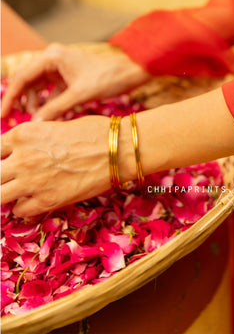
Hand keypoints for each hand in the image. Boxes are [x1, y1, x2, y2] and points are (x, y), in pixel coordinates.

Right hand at [1, 43, 149, 120]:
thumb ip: (55, 109)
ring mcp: (59, 66)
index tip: (3, 115)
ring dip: (32, 102)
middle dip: (18, 100)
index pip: (22, 77)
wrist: (129, 72)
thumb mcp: (79, 95)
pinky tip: (44, 115)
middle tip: (10, 119)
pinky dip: (45, 101)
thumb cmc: (107, 78)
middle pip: (26, 80)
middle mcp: (52, 58)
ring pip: (36, 85)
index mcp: (52, 56)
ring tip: (32, 119)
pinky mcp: (66, 74)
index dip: (10, 97)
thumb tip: (34, 124)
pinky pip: (48, 89)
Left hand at [1, 115, 134, 216]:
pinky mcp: (47, 201)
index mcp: (23, 133)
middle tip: (10, 178)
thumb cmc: (93, 132)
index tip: (5, 160)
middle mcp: (22, 157)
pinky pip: (19, 210)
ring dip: (6, 193)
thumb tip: (19, 151)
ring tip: (17, 190)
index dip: (0, 156)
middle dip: (0, 176)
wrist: (118, 150)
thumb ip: (31, 140)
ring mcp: (32, 182)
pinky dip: (23, 206)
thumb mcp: (54, 126)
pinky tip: (34, 198)